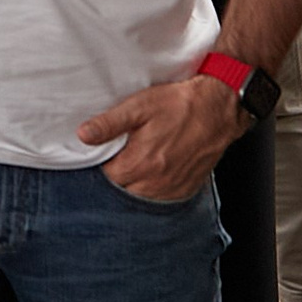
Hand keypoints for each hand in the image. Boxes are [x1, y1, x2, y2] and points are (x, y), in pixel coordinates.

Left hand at [79, 73, 241, 202]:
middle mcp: (158, 181)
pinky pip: (164, 197)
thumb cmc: (179, 105)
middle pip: (125, 188)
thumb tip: (84, 135)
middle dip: (120, 173)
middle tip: (123, 152)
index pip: (109, 176)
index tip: (107, 150)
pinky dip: (156, 187)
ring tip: (140, 159)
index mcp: (142, 163)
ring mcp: (175, 187)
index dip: (105, 162)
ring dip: (137, 183)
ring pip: (144, 195)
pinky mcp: (188, 187)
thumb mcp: (138, 107)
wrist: (217, 109)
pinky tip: (157, 169)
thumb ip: (109, 124)